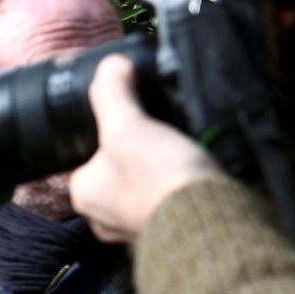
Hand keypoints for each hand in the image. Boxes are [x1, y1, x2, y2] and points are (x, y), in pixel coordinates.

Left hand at [70, 54, 221, 242]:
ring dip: (163, 164)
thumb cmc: (160, 181)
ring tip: (178, 151)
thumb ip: (113, 94)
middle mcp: (104, 216)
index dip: (111, 128)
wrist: (210, 222)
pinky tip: (192, 169)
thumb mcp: (127, 125)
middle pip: (120, 165)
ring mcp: (136, 225)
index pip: (89, 152)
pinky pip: (170, 195)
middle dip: (141, 147)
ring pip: (146, 181)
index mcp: (84, 194)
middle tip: (161, 135)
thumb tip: (110, 66)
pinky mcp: (169, 227)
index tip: (134, 117)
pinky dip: (179, 181)